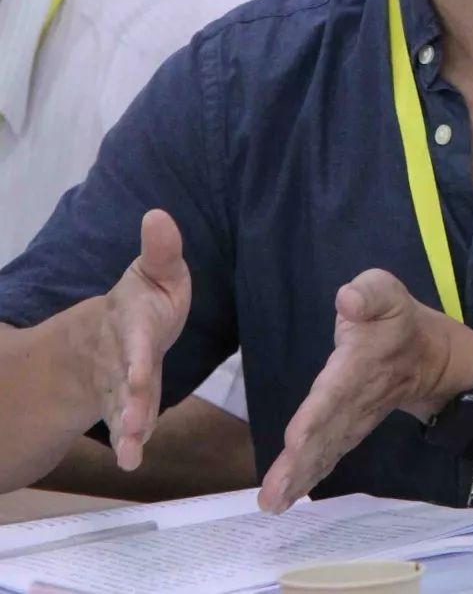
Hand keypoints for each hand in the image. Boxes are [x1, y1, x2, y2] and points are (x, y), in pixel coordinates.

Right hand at [92, 209, 191, 470]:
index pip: (136, 341)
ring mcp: (119, 385)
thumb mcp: (156, 270)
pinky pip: (124, 425)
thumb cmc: (145, 298)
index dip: (135, 358)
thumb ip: (161, 249)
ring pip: (119, 408)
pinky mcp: (124, 405)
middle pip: (123, 382)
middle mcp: (121, 357)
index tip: (137, 376)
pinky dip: (128, 442)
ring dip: (125, 429)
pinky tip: (132, 458)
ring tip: (130, 450)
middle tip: (132, 424)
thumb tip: (158, 213)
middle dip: (127, 402)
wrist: (110, 330)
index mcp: (133, 322)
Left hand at [258, 269, 472, 512]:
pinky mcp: (349, 429)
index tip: (294, 442)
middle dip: (300, 464)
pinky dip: (309, 477)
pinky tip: (286, 497)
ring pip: (325, 451)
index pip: (335, 393)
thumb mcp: (387, 292)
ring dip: (300, 477)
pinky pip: (328, 455)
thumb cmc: (397, 319)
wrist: (431, 357)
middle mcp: (354, 399)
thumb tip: (347, 300)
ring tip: (273, 503)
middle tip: (274, 496)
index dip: (316, 416)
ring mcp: (353, 418)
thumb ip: (368, 293)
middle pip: (325, 434)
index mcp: (358, 364)